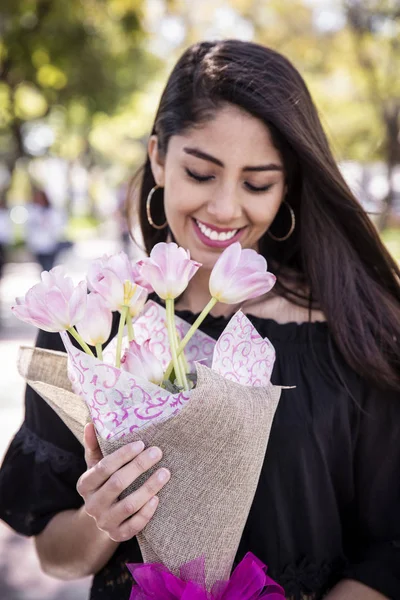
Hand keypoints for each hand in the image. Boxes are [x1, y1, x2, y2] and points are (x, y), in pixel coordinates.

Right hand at [77, 423, 169, 541]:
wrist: (102, 518)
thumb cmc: (103, 484)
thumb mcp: (96, 466)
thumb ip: (94, 446)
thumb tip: (92, 423)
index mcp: (85, 484)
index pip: (103, 467)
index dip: (123, 455)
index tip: (141, 443)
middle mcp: (92, 505)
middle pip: (117, 484)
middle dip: (139, 466)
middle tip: (157, 452)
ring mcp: (104, 522)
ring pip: (128, 505)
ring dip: (148, 487)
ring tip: (165, 472)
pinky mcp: (117, 535)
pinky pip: (134, 526)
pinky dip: (146, 513)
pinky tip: (158, 498)